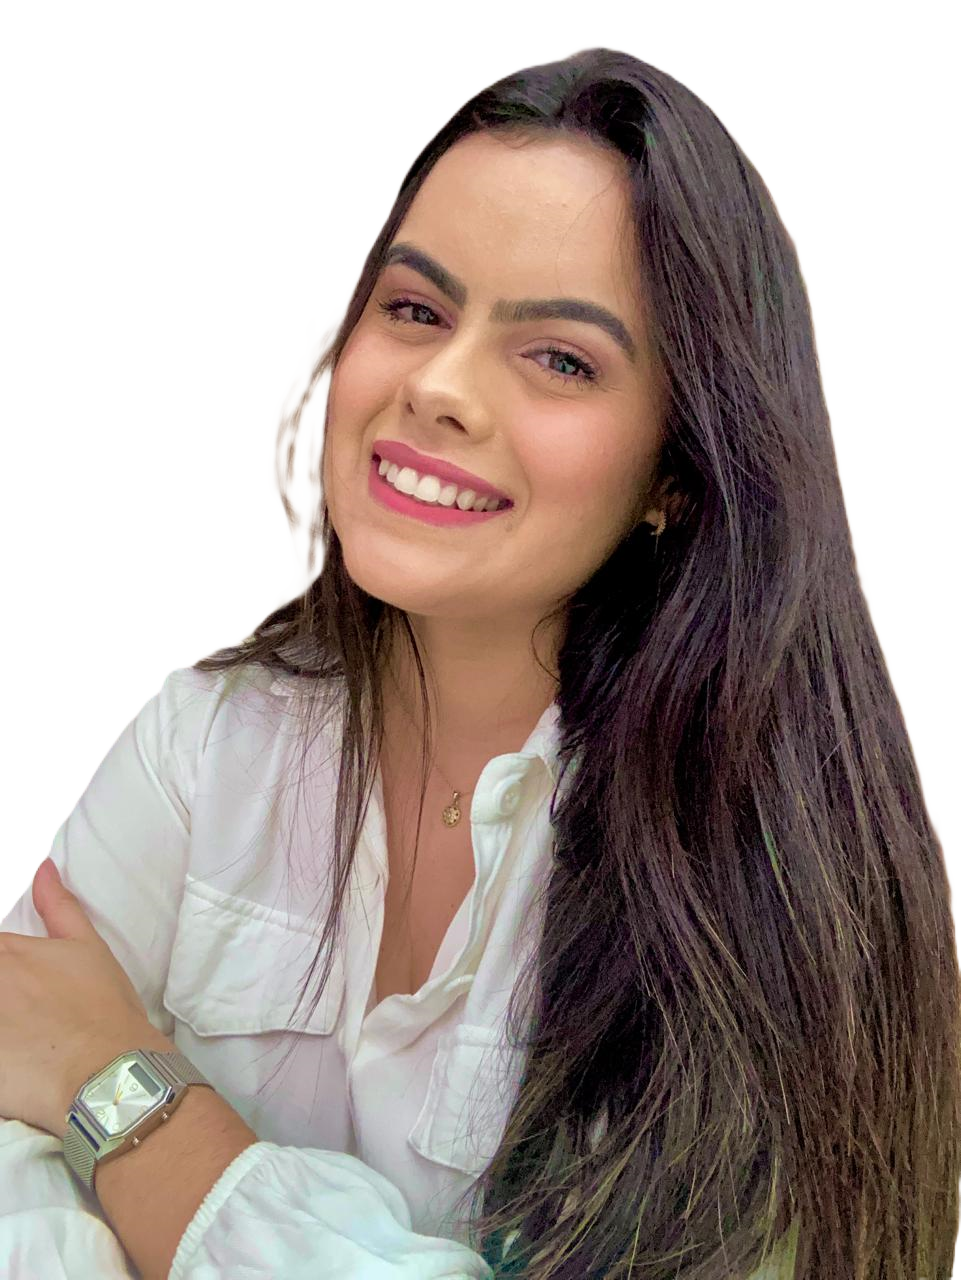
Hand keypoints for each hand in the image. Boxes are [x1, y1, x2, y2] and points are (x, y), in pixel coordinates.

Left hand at [0, 858, 160, 1136]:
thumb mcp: (88, 947)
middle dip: (7, 999)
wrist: (110, 1073)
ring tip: (22, 1038)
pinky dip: (0, 1057)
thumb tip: (44, 868)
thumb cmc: (105, 1011)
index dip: (8, 969)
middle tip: (26, 1018)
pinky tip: (17, 1060)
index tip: (23, 992)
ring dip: (4, 1024)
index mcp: (5, 952)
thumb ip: (58, 904)